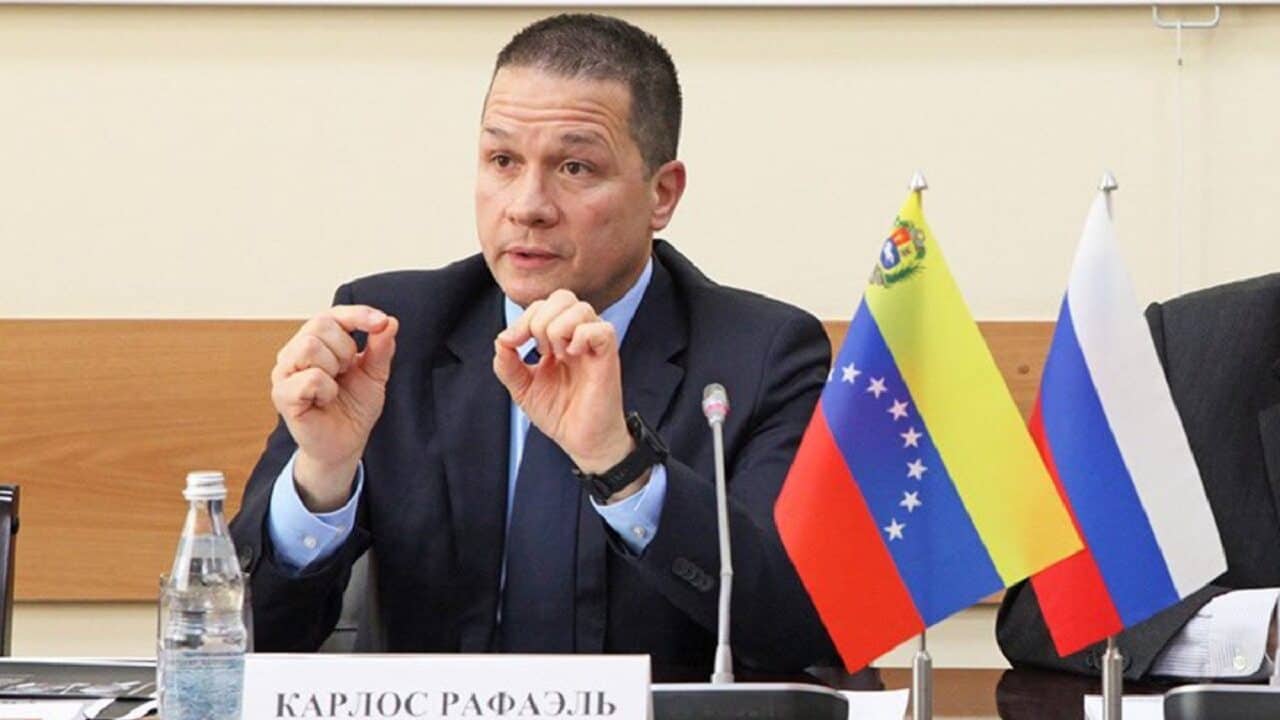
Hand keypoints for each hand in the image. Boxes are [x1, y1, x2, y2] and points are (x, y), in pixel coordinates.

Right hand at [270, 305, 398, 510]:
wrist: (346, 443)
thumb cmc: (354, 408)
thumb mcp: (375, 374)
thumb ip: (381, 348)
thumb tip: (389, 322)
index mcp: (317, 341)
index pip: (332, 314)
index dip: (358, 314)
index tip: (381, 323)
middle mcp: (295, 352)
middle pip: (319, 324)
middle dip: (345, 348)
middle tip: (347, 372)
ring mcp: (285, 373)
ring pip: (310, 346)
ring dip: (334, 367)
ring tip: (335, 386)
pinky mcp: (283, 395)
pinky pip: (309, 378)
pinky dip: (326, 389)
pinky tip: (325, 400)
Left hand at [492, 289, 637, 483]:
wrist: (581, 441)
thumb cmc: (560, 414)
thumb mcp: (523, 388)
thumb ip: (507, 364)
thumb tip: (501, 340)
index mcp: (559, 339)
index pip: (543, 305)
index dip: (523, 318)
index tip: (512, 343)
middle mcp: (578, 336)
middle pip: (563, 296)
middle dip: (539, 319)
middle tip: (539, 350)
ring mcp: (594, 345)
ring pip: (581, 308)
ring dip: (558, 328)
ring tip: (557, 355)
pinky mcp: (608, 357)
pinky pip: (600, 329)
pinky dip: (581, 337)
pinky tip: (572, 355)